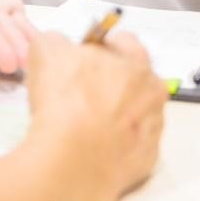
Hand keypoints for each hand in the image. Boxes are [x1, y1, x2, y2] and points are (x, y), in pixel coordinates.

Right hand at [25, 32, 165, 200]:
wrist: (72, 158)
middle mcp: (153, 93)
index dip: (99, 48)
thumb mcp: (46, 50)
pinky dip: (115, 143)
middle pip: (133, 79)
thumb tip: (57, 45)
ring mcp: (153, 129)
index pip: (123, 42)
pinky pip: (131, 145)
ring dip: (115, 114)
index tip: (81, 59)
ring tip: (83, 123)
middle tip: (80, 92)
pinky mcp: (146, 160)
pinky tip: (92, 145)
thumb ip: (56, 41)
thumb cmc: (65, 100)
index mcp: (136, 61)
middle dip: (110, 81)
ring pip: (135, 113)